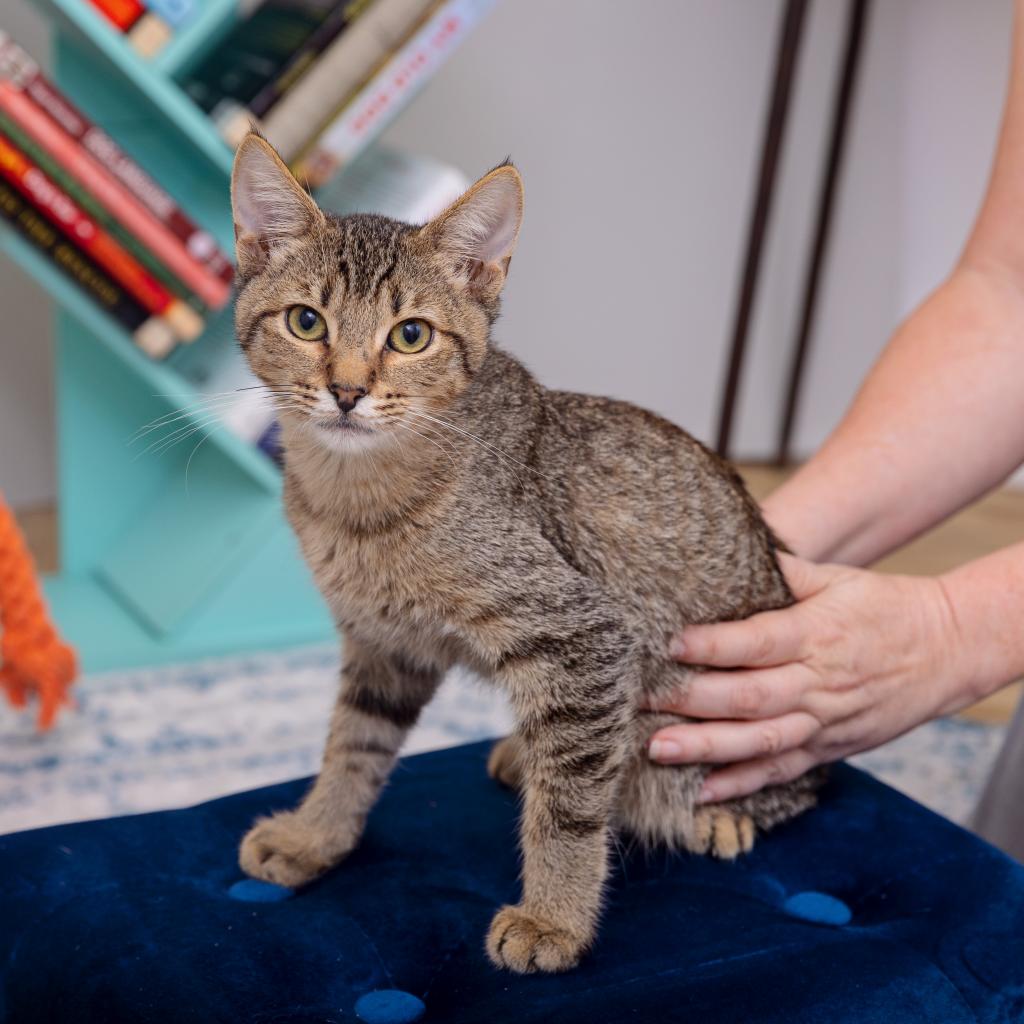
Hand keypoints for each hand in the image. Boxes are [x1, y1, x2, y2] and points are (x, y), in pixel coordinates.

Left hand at [646, 553, 974, 801]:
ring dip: (706, 748)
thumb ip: (784, 571)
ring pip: (759, 740)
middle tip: (639, 700)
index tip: (667, 644)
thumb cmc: (883, 607)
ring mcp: (823, 721)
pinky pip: (780, 770)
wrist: (947, 651)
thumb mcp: (838, 577)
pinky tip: (700, 792)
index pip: (756, 642)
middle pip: (748, 696)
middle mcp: (818, 682)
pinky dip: (741, 784)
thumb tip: (735, 547)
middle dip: (690, 700)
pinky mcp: (828, 748)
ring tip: (658, 750)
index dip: (711, 645)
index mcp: (816, 634)